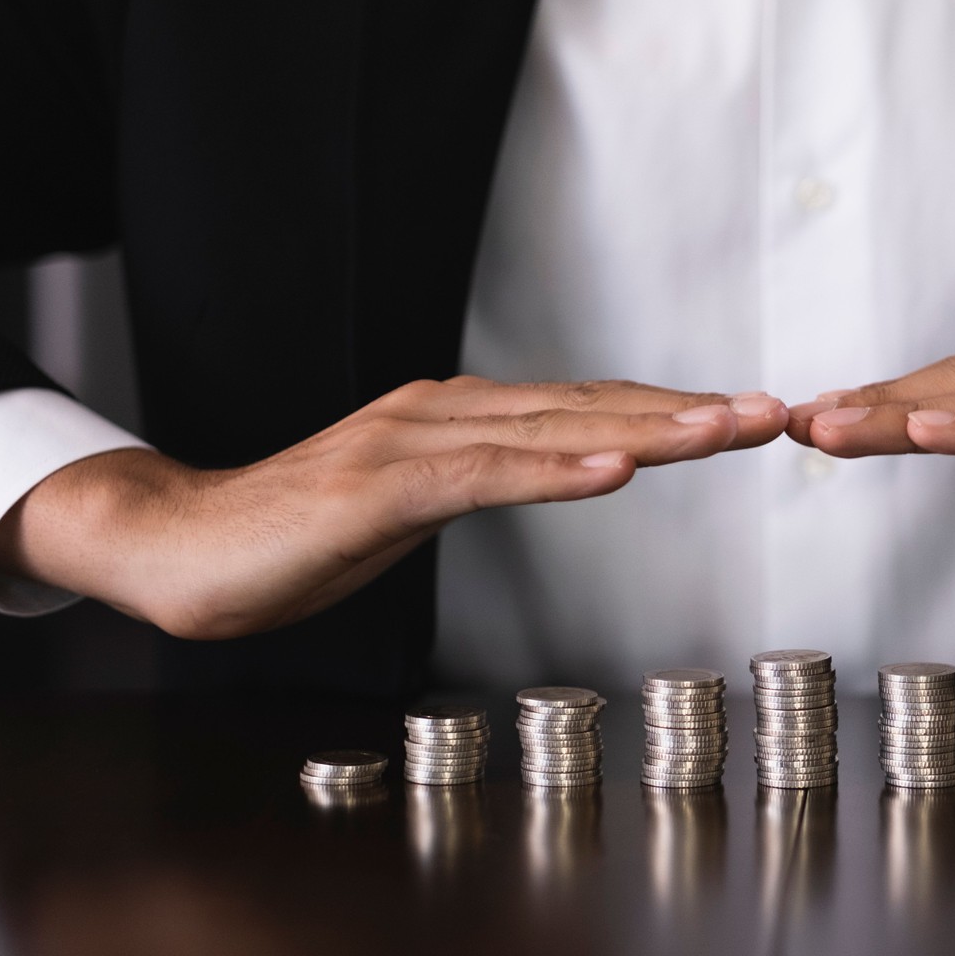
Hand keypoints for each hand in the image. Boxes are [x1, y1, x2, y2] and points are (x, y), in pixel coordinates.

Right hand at [0, 378, 787, 637]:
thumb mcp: (415, 512)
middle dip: (690, 413)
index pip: (589, 414)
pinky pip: (477, 477)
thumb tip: (555, 474)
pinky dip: (550, 472)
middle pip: (590, 409)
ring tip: (726, 430)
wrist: (176, 546)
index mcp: (462, 424)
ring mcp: (409, 444)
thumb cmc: (297, 535)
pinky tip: (611, 469)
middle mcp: (445, 416)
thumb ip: (483, 486)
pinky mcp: (374, 487)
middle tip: (777, 413)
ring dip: (645, 429)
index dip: (675, 416)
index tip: (751, 421)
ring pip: (549, 432)